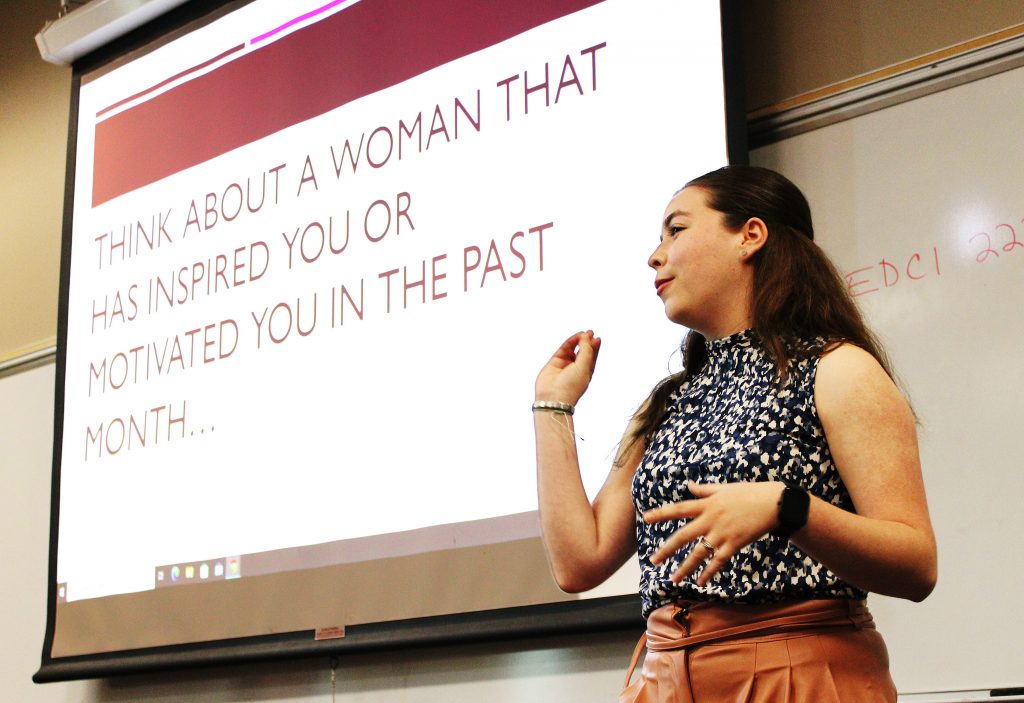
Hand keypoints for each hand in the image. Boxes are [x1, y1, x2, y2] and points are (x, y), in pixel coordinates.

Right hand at [535, 331, 600, 405]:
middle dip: (587, 342)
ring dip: (578, 340)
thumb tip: (586, 336)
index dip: (594, 347)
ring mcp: (565, 365)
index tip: (597, 338)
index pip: (591, 357)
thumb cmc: (572, 386)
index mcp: (586, 372)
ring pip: (573, 349)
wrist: (554, 396)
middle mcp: (575, 368)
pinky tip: (576, 337)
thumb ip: (586, 350)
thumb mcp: (584, 367)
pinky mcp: (554, 362)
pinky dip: (570, 342)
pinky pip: (563, 349)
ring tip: (584, 333)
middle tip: (591, 332)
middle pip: (583, 351)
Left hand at [643, 480, 783, 585]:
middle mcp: (710, 519)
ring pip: (698, 553)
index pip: (678, 509)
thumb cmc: (749, 493)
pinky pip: (718, 561)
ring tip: (673, 579)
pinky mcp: (734, 544)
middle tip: (653, 560)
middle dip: (667, 549)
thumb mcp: (724, 488)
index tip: (645, 518)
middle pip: (683, 536)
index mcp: (707, 504)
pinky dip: (709, 572)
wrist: (774, 504)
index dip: (661, 514)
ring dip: (685, 567)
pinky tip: (700, 582)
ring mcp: (722, 533)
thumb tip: (689, 485)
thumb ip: (704, 489)